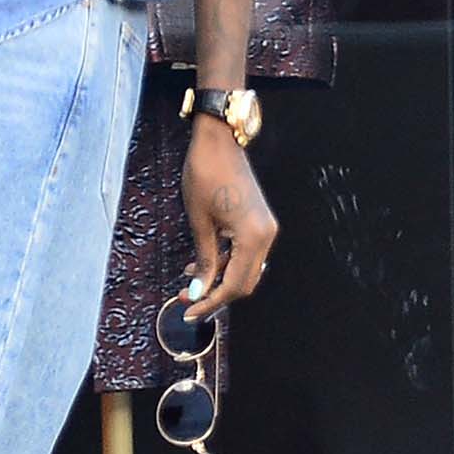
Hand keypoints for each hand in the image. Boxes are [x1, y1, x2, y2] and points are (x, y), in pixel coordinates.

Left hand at [181, 126, 278, 317]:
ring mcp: (265, 228)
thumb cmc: (205, 175)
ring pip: (245, 269)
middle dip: (216, 294)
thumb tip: (198, 291)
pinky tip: (201, 263)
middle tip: (187, 299)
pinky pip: (245, 253)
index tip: (189, 311)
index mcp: (253, 236)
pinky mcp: (258, 221)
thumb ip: (203, 259)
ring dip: (220, 279)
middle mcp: (265, 235)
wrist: (219, 141)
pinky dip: (226, 262)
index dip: (211, 302)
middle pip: (244, 282)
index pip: (234, 284)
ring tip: (189, 282)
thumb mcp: (199, 221)